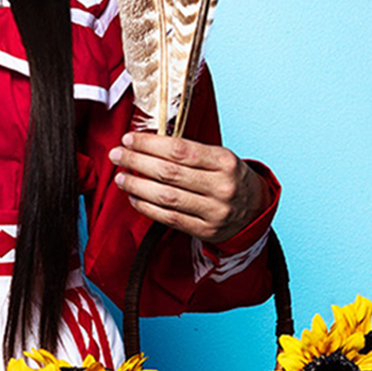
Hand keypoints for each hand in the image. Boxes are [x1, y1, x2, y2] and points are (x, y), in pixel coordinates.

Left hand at [109, 132, 264, 243]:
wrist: (254, 209)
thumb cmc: (228, 176)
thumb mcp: (218, 156)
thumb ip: (187, 151)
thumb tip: (144, 143)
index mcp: (224, 161)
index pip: (180, 150)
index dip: (150, 144)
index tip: (129, 139)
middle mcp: (221, 186)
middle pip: (170, 173)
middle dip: (137, 162)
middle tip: (117, 155)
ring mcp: (215, 211)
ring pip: (167, 197)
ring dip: (137, 186)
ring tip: (120, 177)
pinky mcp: (206, 231)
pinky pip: (170, 218)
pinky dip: (147, 208)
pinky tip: (134, 198)